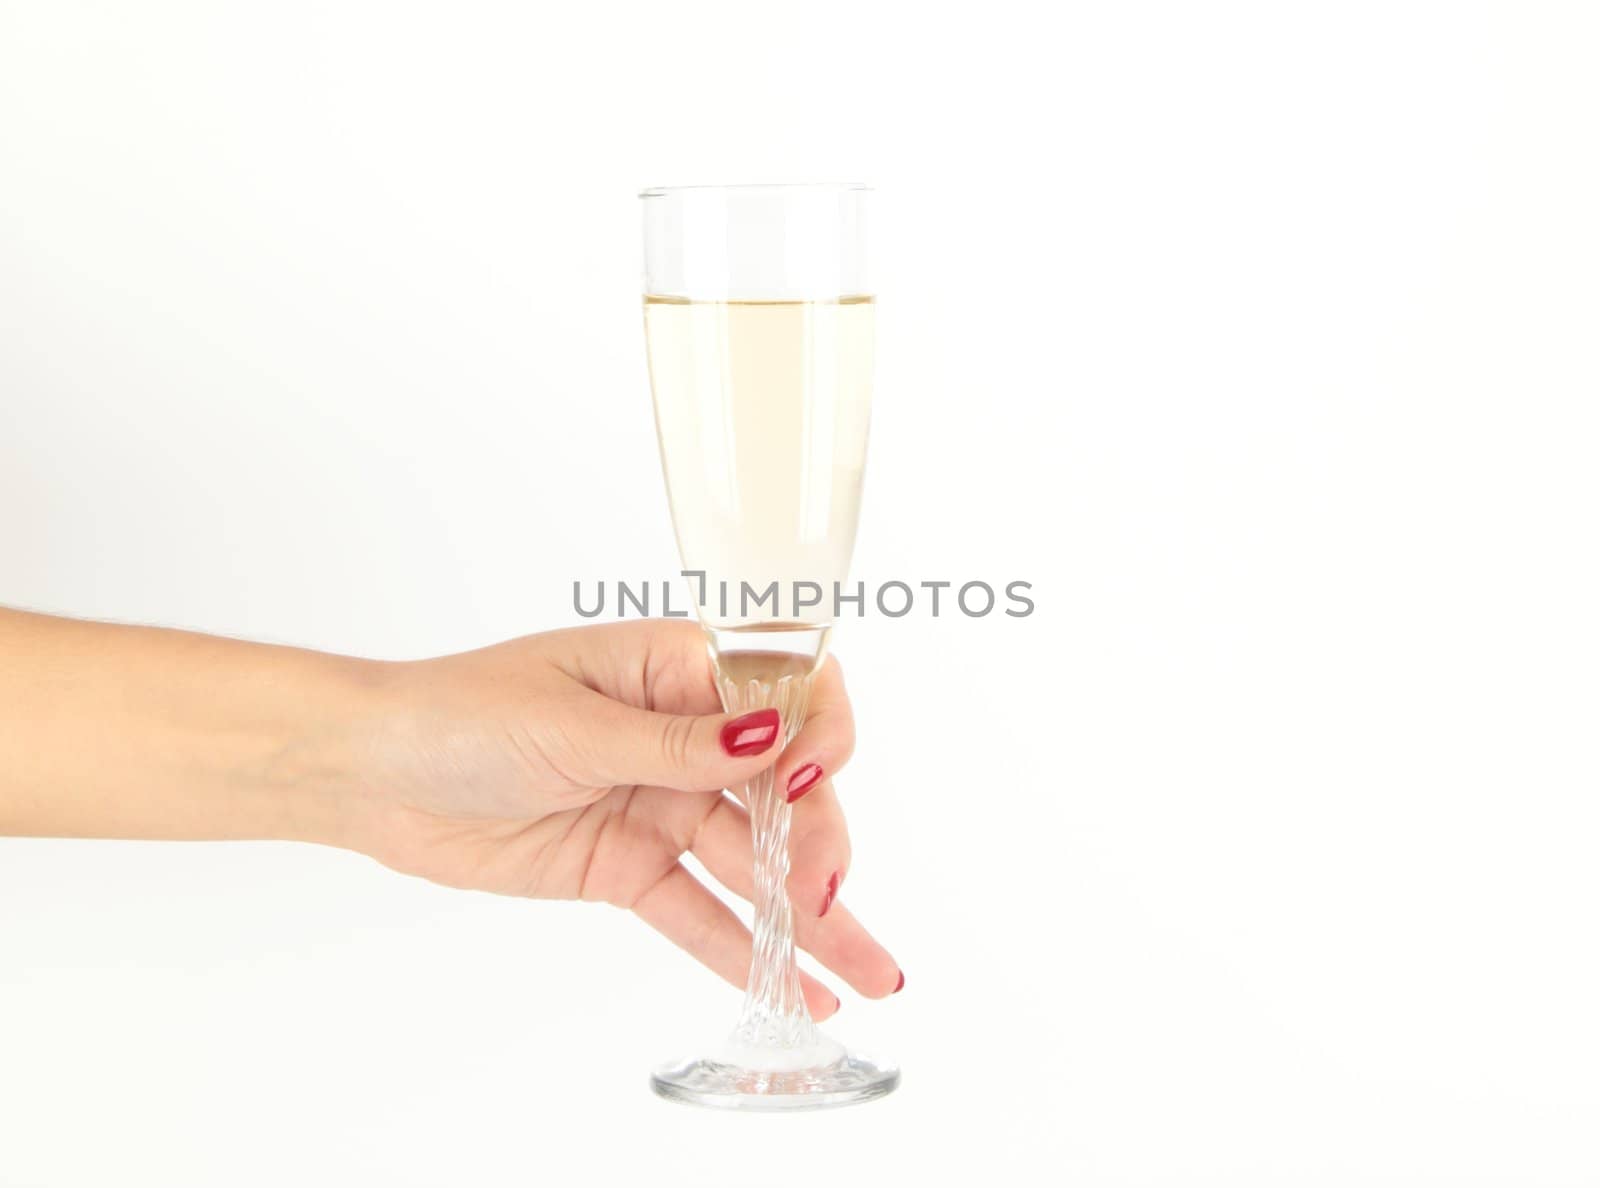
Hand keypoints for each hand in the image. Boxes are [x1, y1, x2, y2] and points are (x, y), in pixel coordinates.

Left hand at [340, 619, 901, 1018]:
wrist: (375, 776)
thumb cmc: (460, 713)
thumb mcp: (571, 721)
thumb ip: (675, 744)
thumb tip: (773, 736)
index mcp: (674, 670)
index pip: (781, 691)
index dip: (815, 732)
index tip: (814, 776)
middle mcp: (682, 737)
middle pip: (779, 790)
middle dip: (816, 842)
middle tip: (825, 893)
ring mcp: (660, 806)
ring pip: (752, 864)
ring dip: (810, 919)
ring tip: (869, 973)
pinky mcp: (630, 868)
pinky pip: (699, 913)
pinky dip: (744, 952)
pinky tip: (800, 990)